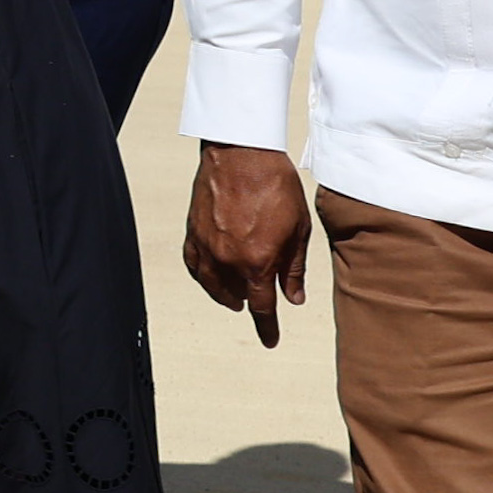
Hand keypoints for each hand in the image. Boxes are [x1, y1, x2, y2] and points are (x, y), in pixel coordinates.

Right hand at [182, 143, 308, 346]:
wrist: (243, 152)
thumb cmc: (275, 185)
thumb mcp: (298, 229)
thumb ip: (294, 268)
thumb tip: (293, 298)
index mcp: (258, 262)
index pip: (262, 307)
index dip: (267, 327)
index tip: (270, 340)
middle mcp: (228, 260)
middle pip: (236, 296)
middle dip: (250, 304)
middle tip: (258, 304)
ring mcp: (206, 246)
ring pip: (211, 284)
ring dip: (224, 295)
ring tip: (234, 297)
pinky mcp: (193, 231)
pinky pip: (194, 264)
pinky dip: (203, 276)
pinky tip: (209, 277)